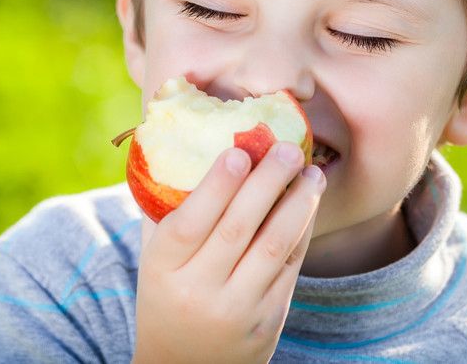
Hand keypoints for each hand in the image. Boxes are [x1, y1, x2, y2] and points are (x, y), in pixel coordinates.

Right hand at [132, 142, 325, 363]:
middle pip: (238, 229)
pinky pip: (290, 267)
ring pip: (273, 247)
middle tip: (288, 148)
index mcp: (162, 271)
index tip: (239, 152)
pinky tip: (309, 203)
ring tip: (312, 172)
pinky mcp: (268, 321)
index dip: (217, 186)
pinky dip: (302, 230)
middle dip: (268, 183)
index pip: (190, 223)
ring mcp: (236, 310)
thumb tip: (187, 144)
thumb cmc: (168, 295)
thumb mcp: (155, 261)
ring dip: (298, 204)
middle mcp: (198, 292)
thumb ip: (170, 213)